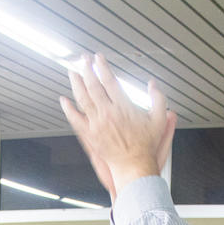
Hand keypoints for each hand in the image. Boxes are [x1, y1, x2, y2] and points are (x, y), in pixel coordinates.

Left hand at [60, 54, 176, 198]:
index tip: (98, 59)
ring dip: (76, 83)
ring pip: (82, 98)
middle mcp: (108, 112)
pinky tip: (64, 101)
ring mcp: (97, 123)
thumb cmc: (146, 146)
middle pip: (92, 85)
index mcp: (123, 106)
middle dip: (86, 69)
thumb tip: (153, 85)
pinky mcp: (90, 135)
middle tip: (83, 59)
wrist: (134, 166)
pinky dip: (68, 109)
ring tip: (72, 72)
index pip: (109, 80)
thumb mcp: (159, 120)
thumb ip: (158, 99)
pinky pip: (75, 119)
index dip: (102, 66)